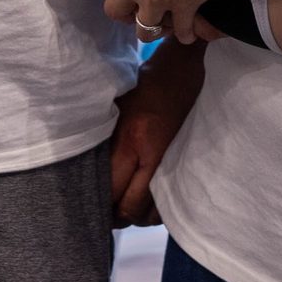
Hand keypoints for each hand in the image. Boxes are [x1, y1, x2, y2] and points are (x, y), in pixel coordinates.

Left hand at [110, 37, 205, 226]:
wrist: (188, 64)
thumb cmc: (147, 81)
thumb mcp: (118, 106)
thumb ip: (107, 140)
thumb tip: (91, 173)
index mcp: (131, 139)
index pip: (112, 191)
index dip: (100, 208)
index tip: (92, 211)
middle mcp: (153, 153)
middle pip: (133, 207)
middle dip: (119, 218)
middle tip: (110, 216)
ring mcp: (175, 157)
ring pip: (156, 209)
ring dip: (141, 216)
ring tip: (131, 209)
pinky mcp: (190, 157)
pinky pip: (174, 197)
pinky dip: (161, 206)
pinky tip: (153, 200)